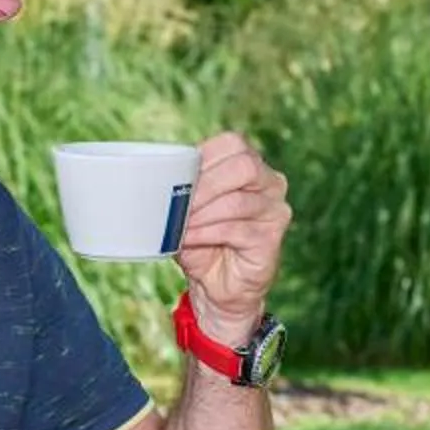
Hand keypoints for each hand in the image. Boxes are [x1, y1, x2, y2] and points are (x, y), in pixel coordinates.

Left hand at [176, 131, 288, 341]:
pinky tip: (191, 238)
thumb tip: (155, 178)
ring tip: (180, 225)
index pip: (232, 143)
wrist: (217, 286)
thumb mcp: (186, 210)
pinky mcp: (271, 237)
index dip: (202, 159)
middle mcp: (270, 182)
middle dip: (205, 185)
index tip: (177, 178)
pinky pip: (236, 229)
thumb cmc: (200, 241)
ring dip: (202, 214)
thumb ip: (182, 189)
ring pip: (237, 201)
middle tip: (180, 203)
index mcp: (249, 165)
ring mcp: (275, 209)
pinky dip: (207, 233)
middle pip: (243, 166)